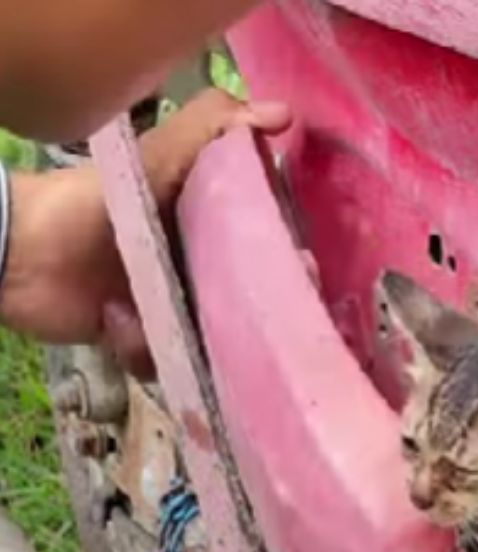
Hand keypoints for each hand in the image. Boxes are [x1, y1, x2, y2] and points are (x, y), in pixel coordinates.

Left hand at [0, 88, 289, 369]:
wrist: (19, 254)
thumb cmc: (91, 203)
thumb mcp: (156, 158)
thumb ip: (211, 130)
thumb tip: (284, 114)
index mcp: (208, 229)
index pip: (264, 250)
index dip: (288, 261)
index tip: (304, 266)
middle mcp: (197, 273)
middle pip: (247, 304)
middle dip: (258, 315)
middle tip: (261, 315)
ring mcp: (171, 312)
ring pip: (214, 344)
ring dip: (202, 344)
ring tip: (177, 328)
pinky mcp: (144, 345)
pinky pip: (168, 366)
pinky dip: (149, 354)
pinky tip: (124, 331)